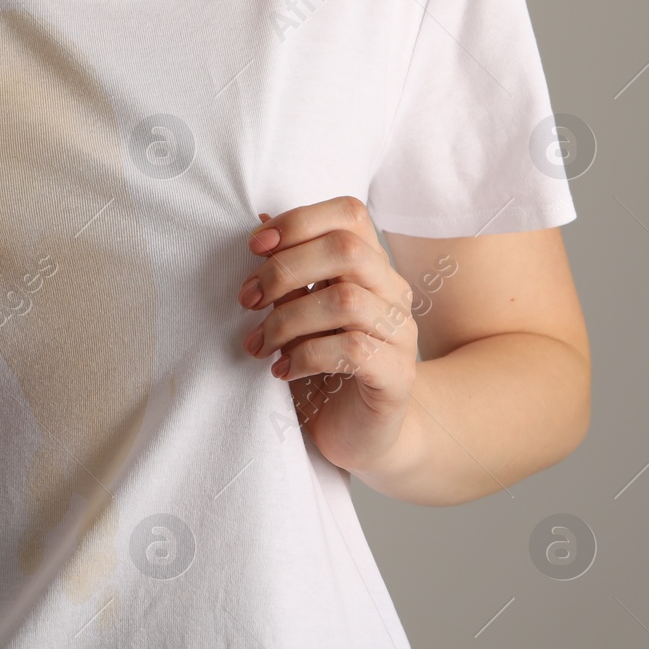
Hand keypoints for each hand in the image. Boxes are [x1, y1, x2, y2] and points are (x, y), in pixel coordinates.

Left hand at [237, 196, 417, 472]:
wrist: (363, 434)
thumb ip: (289, 273)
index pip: (349, 214)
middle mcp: (393, 293)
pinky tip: (281, 371)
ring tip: (258, 344)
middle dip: (284, 270)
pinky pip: (353, 351)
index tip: (254, 247)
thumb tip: (260, 220)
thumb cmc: (325, 368)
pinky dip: (306, 357)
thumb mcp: (299, 315)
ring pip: (346, 302)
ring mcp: (400, 334)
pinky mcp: (396, 376)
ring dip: (287, 320)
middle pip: (347, 250)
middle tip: (248, 300)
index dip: (298, 221)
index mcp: (370, 268)